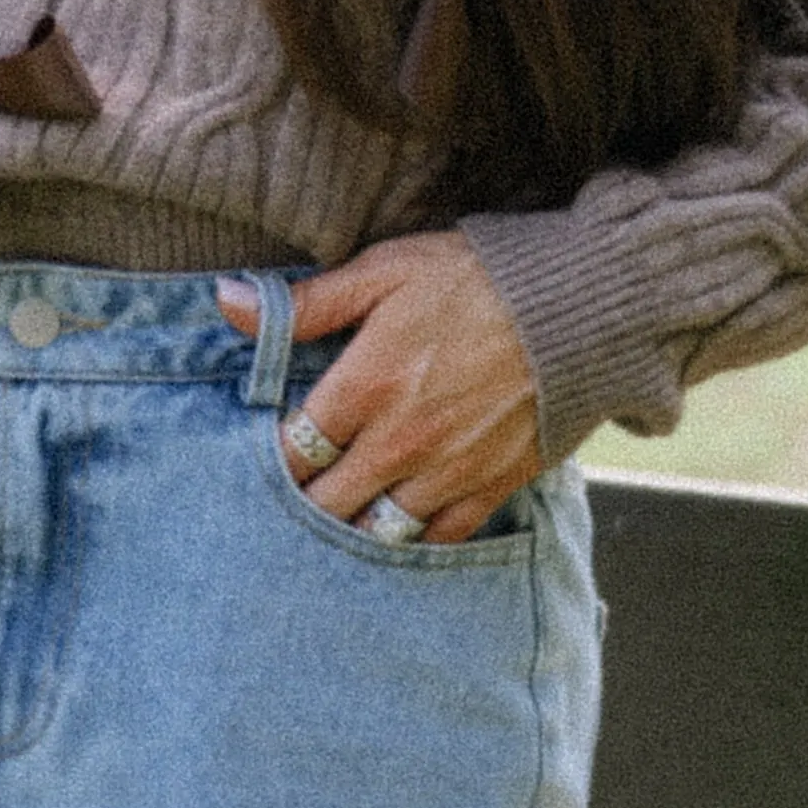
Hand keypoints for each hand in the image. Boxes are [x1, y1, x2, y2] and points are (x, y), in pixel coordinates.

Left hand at [223, 232, 543, 544]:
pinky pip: (439, 537)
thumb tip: (226, 302)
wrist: (582, 306)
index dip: (274, 459)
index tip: (270, 452)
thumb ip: (306, 302)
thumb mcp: (385, 271)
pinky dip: (411, 537)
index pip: (293, 450)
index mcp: (366, 385)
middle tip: (296, 492)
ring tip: (339, 513)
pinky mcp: (492, 486)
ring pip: (377, 530)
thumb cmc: (476, 278)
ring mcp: (448, 471)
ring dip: (352, 525)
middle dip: (305, 501)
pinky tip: (396, 523)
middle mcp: (401, 441)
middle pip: (326, 503)